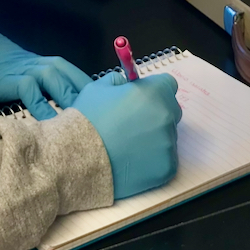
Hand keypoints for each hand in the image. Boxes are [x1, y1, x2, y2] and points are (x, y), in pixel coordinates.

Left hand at [0, 5, 91, 141]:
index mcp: (1, 75)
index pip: (28, 86)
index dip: (41, 104)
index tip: (52, 126)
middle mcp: (21, 65)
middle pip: (52, 75)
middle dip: (70, 97)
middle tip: (85, 121)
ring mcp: (30, 60)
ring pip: (60, 68)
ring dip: (77, 84)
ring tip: (96, 106)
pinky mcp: (33, 59)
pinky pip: (59, 65)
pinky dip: (75, 76)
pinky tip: (87, 91)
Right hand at [71, 72, 181, 199]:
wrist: (79, 160)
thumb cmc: (88, 120)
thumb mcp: (98, 88)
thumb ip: (120, 82)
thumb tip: (128, 86)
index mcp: (154, 92)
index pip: (168, 85)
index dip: (154, 91)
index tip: (141, 100)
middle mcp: (167, 116)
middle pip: (171, 110)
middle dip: (156, 114)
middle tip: (132, 125)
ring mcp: (169, 144)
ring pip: (167, 137)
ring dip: (154, 138)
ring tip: (128, 147)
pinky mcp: (167, 167)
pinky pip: (165, 160)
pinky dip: (152, 161)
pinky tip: (132, 162)